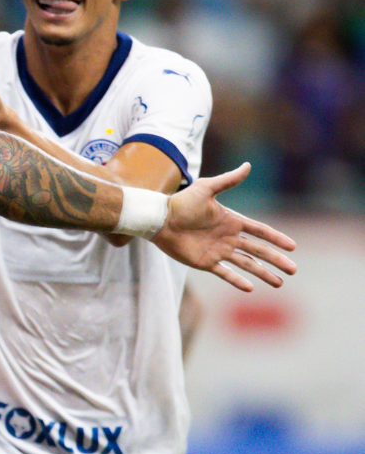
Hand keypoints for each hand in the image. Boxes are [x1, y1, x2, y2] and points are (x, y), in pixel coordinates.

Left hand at [151, 163, 296, 291]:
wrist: (159, 219)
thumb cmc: (181, 202)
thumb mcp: (206, 188)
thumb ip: (228, 180)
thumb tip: (248, 165)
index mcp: (231, 221)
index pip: (259, 231)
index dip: (276, 238)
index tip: (292, 246)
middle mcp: (228, 237)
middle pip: (258, 251)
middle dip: (276, 260)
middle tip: (293, 269)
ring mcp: (218, 251)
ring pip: (246, 264)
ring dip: (263, 273)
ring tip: (279, 283)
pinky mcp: (205, 262)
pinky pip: (225, 273)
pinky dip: (237, 281)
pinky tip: (250, 288)